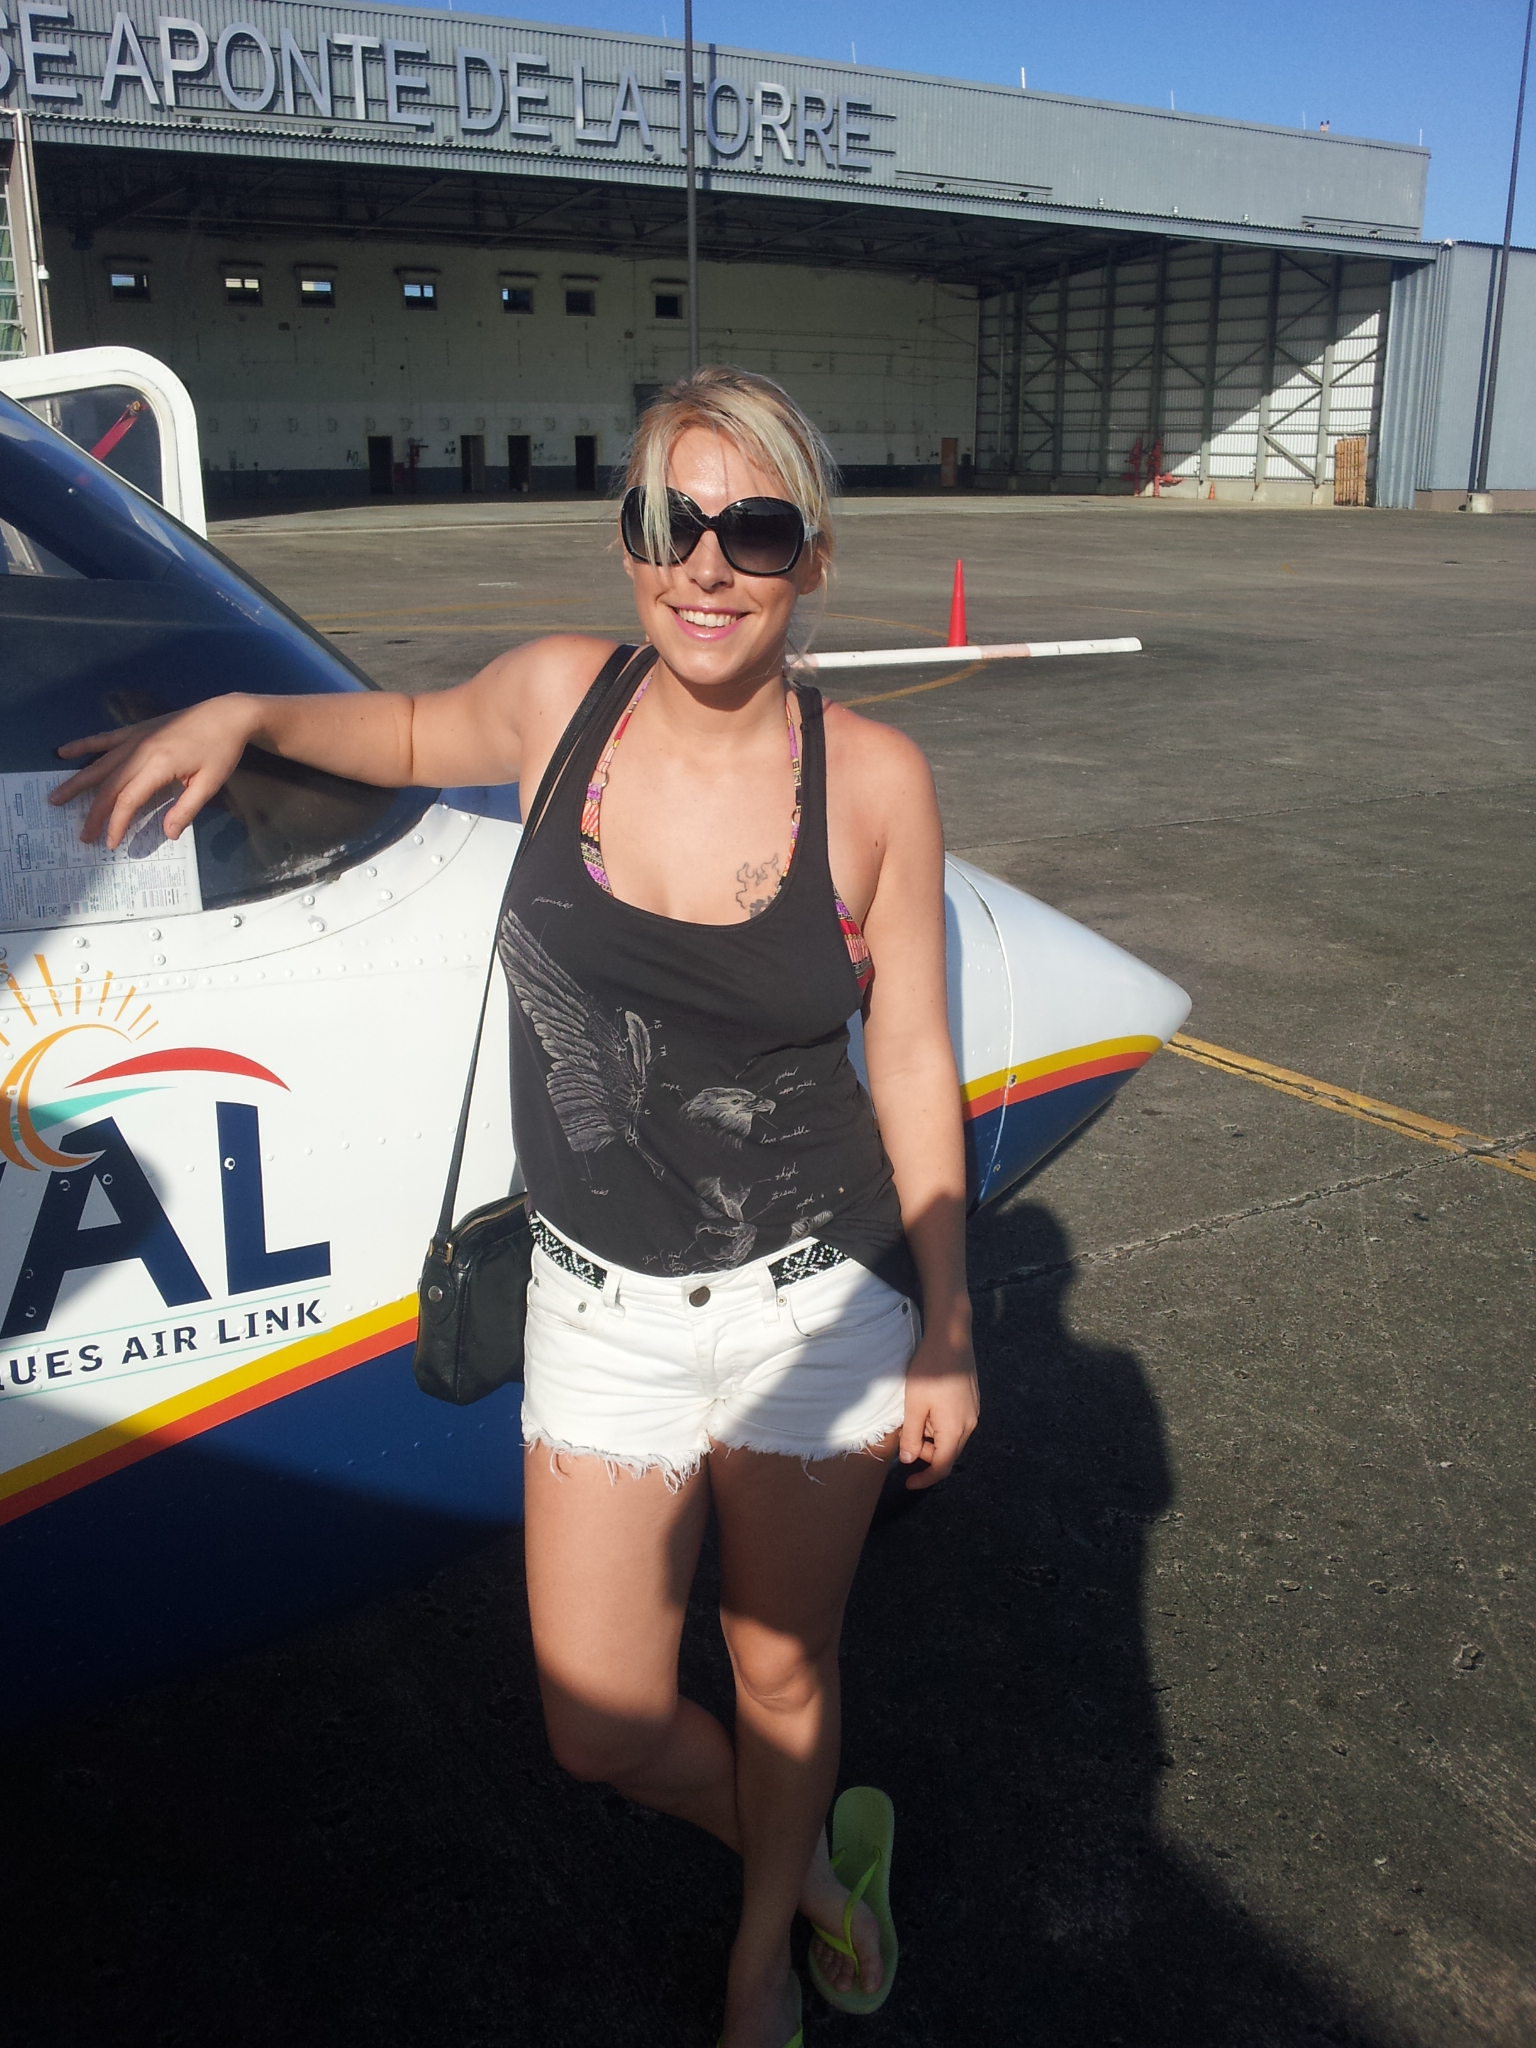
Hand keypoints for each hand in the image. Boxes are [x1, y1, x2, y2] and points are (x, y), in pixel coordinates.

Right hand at [53, 695, 260, 848]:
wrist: (226, 715)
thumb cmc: (221, 751)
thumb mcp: (210, 783)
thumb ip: (186, 809)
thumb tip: (167, 835)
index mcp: (158, 765)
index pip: (128, 800)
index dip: (117, 823)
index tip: (110, 842)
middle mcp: (140, 751)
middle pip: (108, 786)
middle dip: (93, 813)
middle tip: (83, 835)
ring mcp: (135, 738)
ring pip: (99, 764)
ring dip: (76, 782)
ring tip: (55, 798)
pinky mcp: (136, 730)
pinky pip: (103, 739)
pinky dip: (83, 746)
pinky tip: (62, 752)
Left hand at [898, 1319, 978, 1490]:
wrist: (951, 1338)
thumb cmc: (929, 1371)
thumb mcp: (913, 1405)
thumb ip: (912, 1436)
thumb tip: (909, 1460)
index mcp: (955, 1431)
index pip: (942, 1467)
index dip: (924, 1479)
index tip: (907, 1482)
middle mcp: (969, 1426)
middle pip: (948, 1453)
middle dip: (926, 1454)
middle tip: (906, 1437)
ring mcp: (973, 1413)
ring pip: (951, 1437)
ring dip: (932, 1436)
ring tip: (916, 1415)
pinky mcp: (972, 1401)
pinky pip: (956, 1423)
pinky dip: (940, 1424)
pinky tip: (928, 1406)